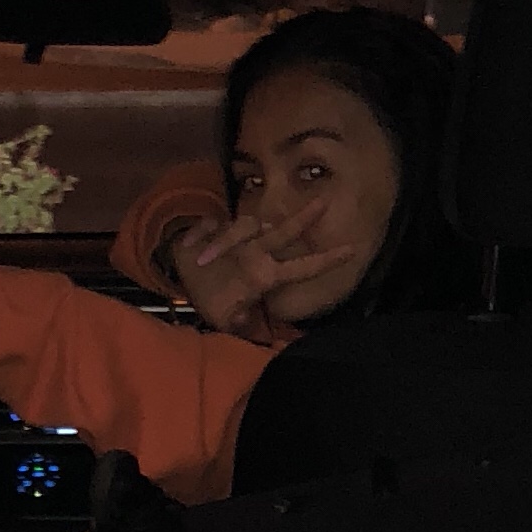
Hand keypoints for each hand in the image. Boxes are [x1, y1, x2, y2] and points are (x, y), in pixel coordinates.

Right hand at [171, 206, 348, 341]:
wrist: (180, 279)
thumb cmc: (211, 300)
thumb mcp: (227, 320)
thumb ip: (241, 324)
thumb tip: (250, 329)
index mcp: (265, 275)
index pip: (302, 268)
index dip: (326, 260)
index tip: (352, 251)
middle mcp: (257, 253)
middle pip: (285, 232)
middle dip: (304, 218)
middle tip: (324, 202)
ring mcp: (238, 238)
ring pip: (245, 225)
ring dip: (223, 242)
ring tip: (203, 259)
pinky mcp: (214, 228)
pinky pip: (212, 224)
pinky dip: (202, 236)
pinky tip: (192, 247)